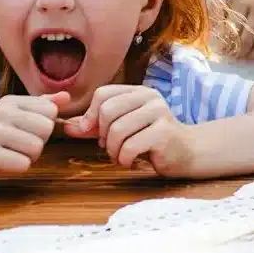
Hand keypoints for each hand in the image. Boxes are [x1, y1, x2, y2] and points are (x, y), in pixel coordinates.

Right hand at [0, 93, 66, 190]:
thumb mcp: (16, 117)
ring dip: (29, 157)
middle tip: (18, 147)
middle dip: (38, 143)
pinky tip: (3, 164)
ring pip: (36, 147)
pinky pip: (23, 164)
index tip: (25, 132)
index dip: (44, 126)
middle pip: (46, 128)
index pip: (51, 110)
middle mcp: (0, 113)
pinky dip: (18, 168)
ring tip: (10, 155)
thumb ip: (41, 107)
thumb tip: (66, 97)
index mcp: (10, 101)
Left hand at [63, 85, 192, 175]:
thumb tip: (67, 128)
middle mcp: (150, 97)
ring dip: (113, 151)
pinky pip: (129, 147)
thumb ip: (95, 127)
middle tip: (111, 146)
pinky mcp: (164, 133)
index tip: (94, 132)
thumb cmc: (151, 139)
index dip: (91, 115)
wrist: (186, 152)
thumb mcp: (122, 128)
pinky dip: (124, 159)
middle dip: (102, 135)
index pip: (103, 94)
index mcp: (138, 92)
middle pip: (108, 111)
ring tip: (122, 156)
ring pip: (117, 131)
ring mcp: (160, 113)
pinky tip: (133, 161)